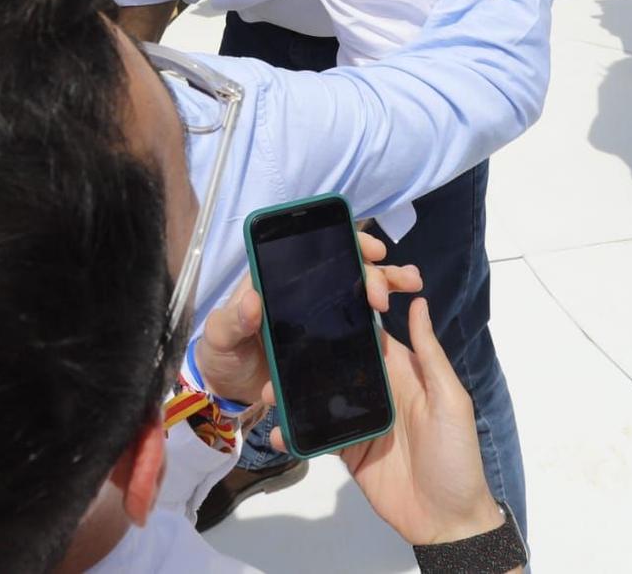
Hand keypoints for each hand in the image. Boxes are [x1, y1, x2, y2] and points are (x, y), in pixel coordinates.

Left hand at [195, 231, 420, 410]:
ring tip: (412, 283)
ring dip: (388, 283)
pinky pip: (358, 328)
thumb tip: (254, 300)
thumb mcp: (219, 337)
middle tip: (386, 294)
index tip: (372, 249)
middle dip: (375, 271)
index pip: (318, 249)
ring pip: (359, 292)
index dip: (348, 242)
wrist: (228, 389)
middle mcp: (304, 292)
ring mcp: (320, 316)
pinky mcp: (329, 342)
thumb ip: (232, 320)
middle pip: (347, 269)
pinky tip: (402, 319)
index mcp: (279, 280)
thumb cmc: (221, 353)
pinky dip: (382, 322)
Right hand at [274, 297, 501, 548]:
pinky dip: (296, 433)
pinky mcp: (348, 451)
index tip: (311, 302)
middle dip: (306, 358)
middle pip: (338, 367)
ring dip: (294, 395)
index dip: (345, 321)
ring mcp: (361, 423)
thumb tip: (418, 303)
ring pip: (321, 399)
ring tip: (268, 392)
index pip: (370, 338)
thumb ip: (430, 355)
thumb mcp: (450, 401)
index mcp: (404, 374)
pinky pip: (318, 436)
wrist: (446, 522)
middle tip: (274, 352)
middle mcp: (380, 393)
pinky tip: (279, 431)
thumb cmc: (457, 457)